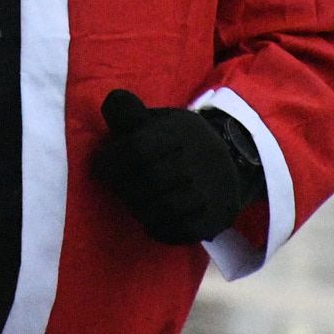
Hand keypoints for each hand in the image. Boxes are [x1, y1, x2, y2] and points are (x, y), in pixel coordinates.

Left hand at [92, 89, 257, 244]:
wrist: (233, 162)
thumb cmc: (182, 141)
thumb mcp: (160, 119)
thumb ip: (131, 113)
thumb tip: (111, 102)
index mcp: (183, 132)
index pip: (139, 148)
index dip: (112, 160)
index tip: (100, 166)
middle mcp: (200, 161)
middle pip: (148, 179)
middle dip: (122, 184)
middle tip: (116, 184)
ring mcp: (209, 193)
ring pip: (161, 208)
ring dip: (137, 206)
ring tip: (132, 199)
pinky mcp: (211, 220)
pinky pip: (175, 231)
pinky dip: (155, 226)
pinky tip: (148, 216)